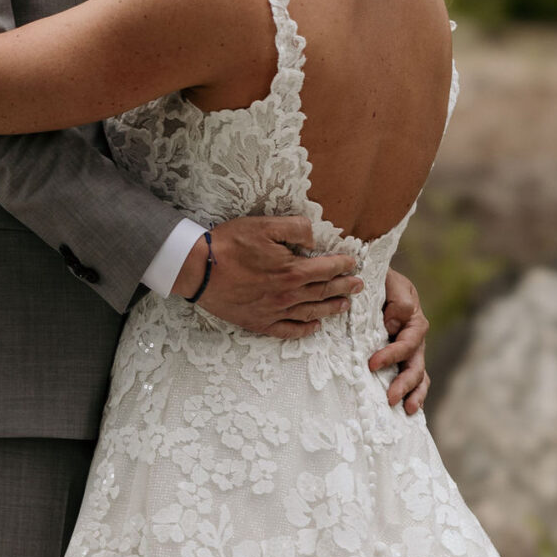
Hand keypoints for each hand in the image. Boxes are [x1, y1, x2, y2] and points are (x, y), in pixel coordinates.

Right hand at [174, 216, 360, 335]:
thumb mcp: (264, 225)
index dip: (343, 266)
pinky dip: (304, 330)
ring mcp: (274, 312)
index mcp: (292, 271)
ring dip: (331, 309)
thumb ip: (295, 228)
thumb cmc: (229, 244)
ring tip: (345, 306)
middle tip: (358, 286)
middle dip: (344, 287)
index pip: (326, 269)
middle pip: (323, 292)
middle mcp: (288, 294)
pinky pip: (288, 331)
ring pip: (311, 312)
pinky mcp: (259, 323)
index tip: (353, 264)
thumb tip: (314, 239)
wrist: (197, 270)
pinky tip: (314, 326)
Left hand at [370, 267, 428, 413]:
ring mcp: (411, 353)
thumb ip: (397, 299)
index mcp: (414, 321)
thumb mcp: (390, 281)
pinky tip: (405, 413)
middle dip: (405, 384)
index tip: (372, 364)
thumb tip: (394, 324)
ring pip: (419, 377)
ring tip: (407, 411)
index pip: (407, 343)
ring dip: (413, 395)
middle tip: (390, 398)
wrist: (373, 282)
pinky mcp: (402, 361)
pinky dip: (412, 396)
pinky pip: (413, 380)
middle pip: (416, 366)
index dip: (392, 355)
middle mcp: (416, 340)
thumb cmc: (380, 281)